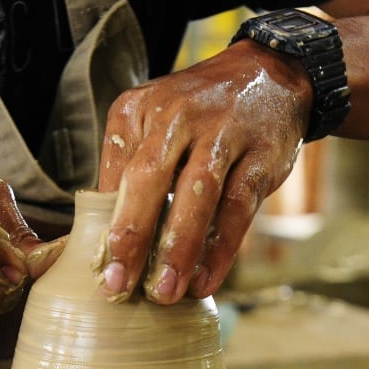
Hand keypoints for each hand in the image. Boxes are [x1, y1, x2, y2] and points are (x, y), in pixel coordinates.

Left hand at [97, 39, 311, 303]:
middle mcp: (177, 116)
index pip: (114, 173)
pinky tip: (205, 280)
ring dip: (179, 249)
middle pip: (148, 178)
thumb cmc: (198, 114)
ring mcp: (222, 132)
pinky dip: (220, 248)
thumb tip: (105, 239)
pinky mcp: (260, 155)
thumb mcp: (153, 124)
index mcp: (138, 110)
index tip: (99, 270)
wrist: (269, 75)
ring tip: (165, 292)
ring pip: (197, 195)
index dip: (104, 225)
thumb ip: (129, 169)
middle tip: (118, 285)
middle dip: (132, 236)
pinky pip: (237, 208)